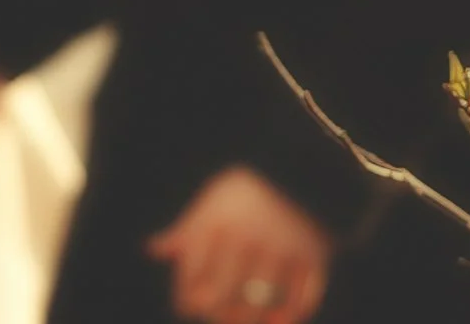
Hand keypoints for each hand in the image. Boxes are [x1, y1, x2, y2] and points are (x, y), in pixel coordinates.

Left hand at [147, 167, 330, 323]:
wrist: (306, 161)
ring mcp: (282, 247)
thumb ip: (187, 228)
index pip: (192, 275)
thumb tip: (155, 249)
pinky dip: (289, 315)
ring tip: (246, 319)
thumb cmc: (249, 186)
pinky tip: (278, 319)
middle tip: (221, 316)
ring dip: (251, 319)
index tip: (191, 305)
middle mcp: (247, 235)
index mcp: (217, 221)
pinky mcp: (315, 254)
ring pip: (260, 305)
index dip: (188, 299)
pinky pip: (301, 300)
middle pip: (222, 297)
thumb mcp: (214, 198)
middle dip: (218, 314)